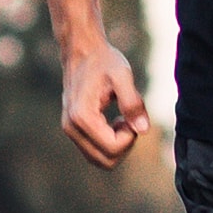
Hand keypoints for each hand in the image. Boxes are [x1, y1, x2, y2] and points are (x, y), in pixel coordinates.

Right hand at [60, 46, 150, 168]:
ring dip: (117, 146)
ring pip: (99, 160)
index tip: (132, 116)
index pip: (112, 148)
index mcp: (82, 116)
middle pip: (106, 161)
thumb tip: (143, 130)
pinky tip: (114, 122)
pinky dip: (109, 144)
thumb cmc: (104, 61)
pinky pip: (94, 152)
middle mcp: (71, 127)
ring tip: (121, 120)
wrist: (82, 52)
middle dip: (124, 145)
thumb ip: (132, 102)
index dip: (130, 137)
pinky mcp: (73, 131)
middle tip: (129, 120)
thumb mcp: (123, 75)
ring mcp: (70, 131)